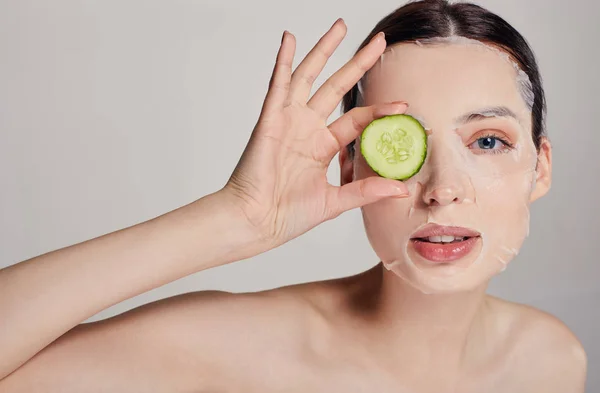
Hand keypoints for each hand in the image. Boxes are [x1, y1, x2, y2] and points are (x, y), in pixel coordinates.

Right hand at [223, 18, 409, 248]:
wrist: (256, 222)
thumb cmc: (286, 215)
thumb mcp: (335, 202)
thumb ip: (366, 191)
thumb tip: (401, 189)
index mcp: (321, 146)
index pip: (356, 120)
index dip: (379, 110)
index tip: (403, 105)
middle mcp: (306, 129)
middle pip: (336, 87)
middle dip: (357, 63)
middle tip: (378, 41)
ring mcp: (288, 121)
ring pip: (309, 77)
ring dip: (324, 51)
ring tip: (340, 27)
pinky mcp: (270, 120)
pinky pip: (277, 85)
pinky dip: (283, 61)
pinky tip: (290, 39)